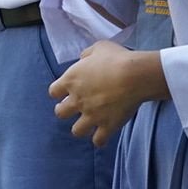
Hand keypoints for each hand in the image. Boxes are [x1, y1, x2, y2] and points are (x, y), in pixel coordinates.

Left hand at [48, 40, 168, 146]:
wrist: (134, 76)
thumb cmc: (117, 58)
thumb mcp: (99, 47)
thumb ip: (87, 54)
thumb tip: (83, 59)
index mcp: (72, 80)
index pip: (53, 91)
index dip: (59, 92)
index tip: (66, 91)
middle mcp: (77, 100)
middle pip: (60, 113)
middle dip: (65, 111)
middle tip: (75, 108)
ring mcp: (91, 116)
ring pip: (76, 131)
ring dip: (82, 127)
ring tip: (89, 123)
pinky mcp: (106, 126)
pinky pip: (98, 141)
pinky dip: (100, 139)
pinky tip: (104, 133)